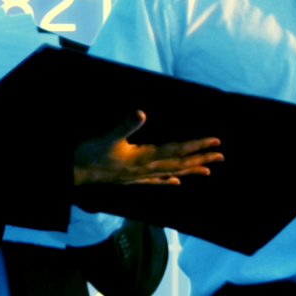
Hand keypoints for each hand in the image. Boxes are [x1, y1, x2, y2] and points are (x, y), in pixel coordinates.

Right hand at [70, 113, 218, 192]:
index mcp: (145, 157)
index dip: (197, 145)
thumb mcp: (108, 137)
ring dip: (190, 170)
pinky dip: (168, 180)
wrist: (74, 174)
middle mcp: (146, 169)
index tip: (216, 142)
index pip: (177, 151)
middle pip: (180, 164)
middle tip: (221, 156)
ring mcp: (139, 176)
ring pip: (171, 173)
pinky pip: (156, 181)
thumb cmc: (90, 154)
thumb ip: (125, 126)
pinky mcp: (131, 179)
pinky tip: (177, 182)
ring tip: (208, 170)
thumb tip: (141, 113)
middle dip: (201, 159)